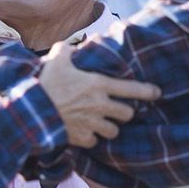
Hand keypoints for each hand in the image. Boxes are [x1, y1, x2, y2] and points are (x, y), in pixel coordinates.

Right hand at [36, 42, 159, 147]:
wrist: (32, 110)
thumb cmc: (45, 82)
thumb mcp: (56, 59)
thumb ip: (65, 51)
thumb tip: (67, 46)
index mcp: (98, 85)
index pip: (132, 89)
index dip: (148, 91)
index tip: (157, 93)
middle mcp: (99, 105)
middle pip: (128, 114)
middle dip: (124, 112)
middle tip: (117, 109)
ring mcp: (92, 123)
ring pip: (113, 131)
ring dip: (109, 127)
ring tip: (101, 123)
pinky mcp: (81, 138)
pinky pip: (94, 141)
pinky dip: (91, 138)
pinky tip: (84, 132)